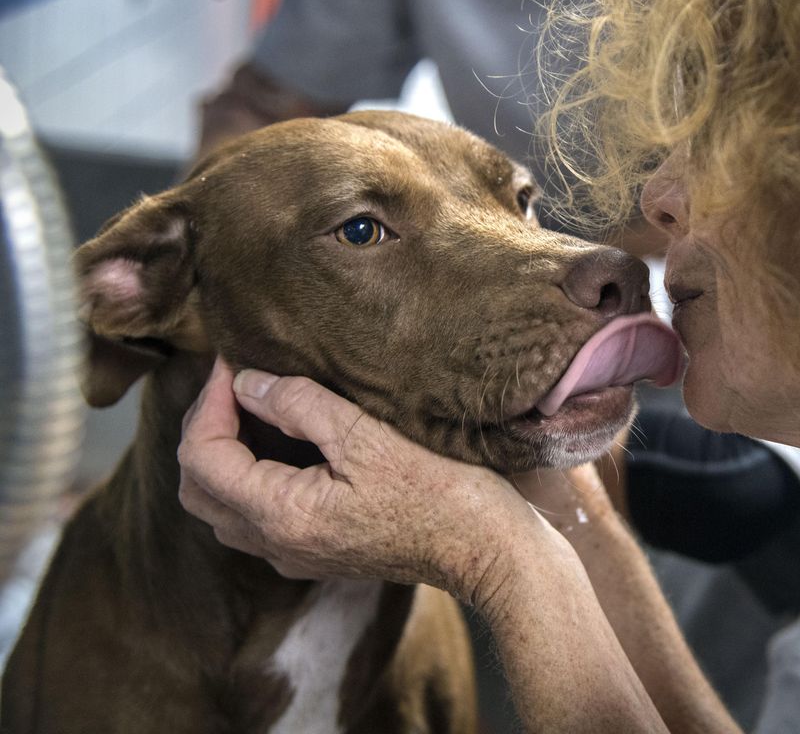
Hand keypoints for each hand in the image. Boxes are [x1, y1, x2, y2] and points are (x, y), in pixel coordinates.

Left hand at [177, 359, 545, 604]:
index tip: (235, 362)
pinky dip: (247, 477)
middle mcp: (277, 544)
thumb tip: (248, 383)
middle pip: (196, 488)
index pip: (202, 457)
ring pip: (221, 508)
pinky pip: (253, 518)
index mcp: (282, 514)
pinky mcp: (316, 554)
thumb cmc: (440, 491)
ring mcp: (295, 555)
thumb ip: (300, 404)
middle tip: (234, 384)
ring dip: (222, 456)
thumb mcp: (369, 434)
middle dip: (204, 429)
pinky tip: (281, 445)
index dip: (208, 402)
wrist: (485, 548)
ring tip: (253, 407)